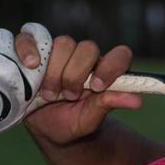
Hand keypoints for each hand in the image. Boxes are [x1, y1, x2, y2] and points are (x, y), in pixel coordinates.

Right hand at [16, 32, 140, 145]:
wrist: (44, 128)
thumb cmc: (71, 123)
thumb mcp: (89, 119)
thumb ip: (108, 105)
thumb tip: (136, 100)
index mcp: (104, 71)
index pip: (120, 55)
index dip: (111, 67)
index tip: (97, 86)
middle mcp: (83, 57)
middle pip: (86, 47)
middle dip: (75, 75)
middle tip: (68, 96)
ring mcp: (57, 51)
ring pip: (62, 43)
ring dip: (54, 71)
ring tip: (49, 94)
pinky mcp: (32, 50)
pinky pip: (29, 36)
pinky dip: (28, 48)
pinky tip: (30, 65)